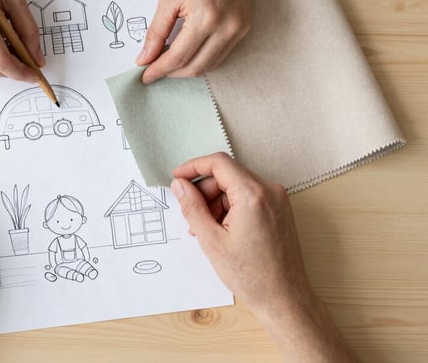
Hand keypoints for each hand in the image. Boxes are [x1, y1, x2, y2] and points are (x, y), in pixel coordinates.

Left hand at [137, 0, 252, 81]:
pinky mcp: (244, 27)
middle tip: (153, 70)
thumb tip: (145, 58)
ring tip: (167, 62)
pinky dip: (202, 58)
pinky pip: (221, 54)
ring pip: (210, 65)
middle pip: (196, 67)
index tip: (144, 75)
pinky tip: (187, 52)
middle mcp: (226, 28)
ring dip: (187, 69)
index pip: (178, 57)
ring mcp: (239, 29)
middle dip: (172, 74)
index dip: (158, 70)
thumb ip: (156, 32)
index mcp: (206, 18)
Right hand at [171, 153, 306, 317]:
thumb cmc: (251, 274)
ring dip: (216, 202)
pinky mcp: (279, 210)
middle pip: (227, 175)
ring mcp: (277, 200)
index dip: (194, 167)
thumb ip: (192, 207)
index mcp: (253, 194)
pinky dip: (231, 208)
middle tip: (190, 215)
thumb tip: (180, 186)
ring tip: (206, 230)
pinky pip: (249, 198)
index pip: (219, 163)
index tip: (178, 179)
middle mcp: (270, 191)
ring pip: (236, 187)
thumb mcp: (211, 240)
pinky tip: (221, 230)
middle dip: (205, 192)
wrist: (283, 298)